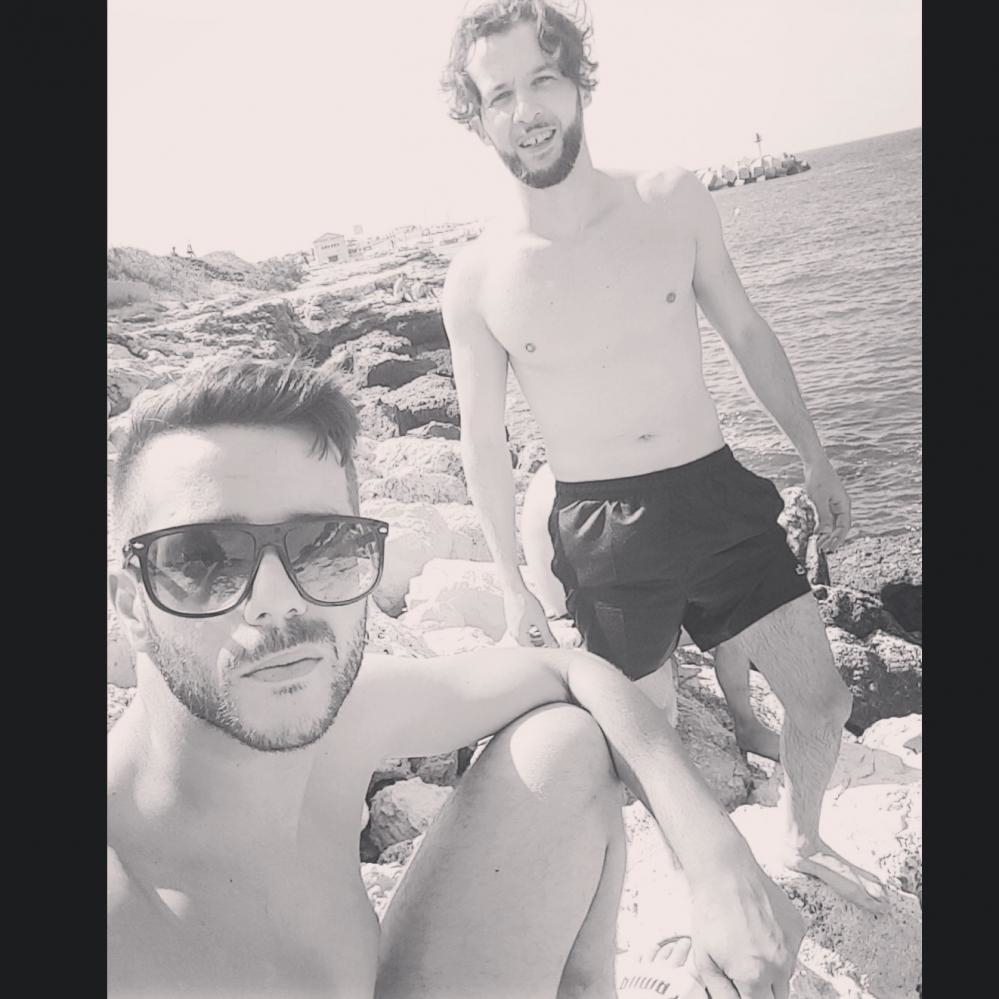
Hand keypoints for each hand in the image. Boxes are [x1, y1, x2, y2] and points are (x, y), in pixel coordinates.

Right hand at [502, 588, 557, 647]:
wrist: (514, 589)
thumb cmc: (525, 602)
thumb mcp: (541, 620)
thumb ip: (548, 636)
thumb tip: (554, 646)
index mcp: (520, 636)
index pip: (533, 650)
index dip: (544, 649)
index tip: (552, 646)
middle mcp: (513, 634)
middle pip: (528, 645)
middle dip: (540, 643)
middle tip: (550, 640)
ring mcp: (511, 628)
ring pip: (526, 638)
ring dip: (536, 637)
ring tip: (544, 631)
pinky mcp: (512, 622)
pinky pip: (522, 631)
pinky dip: (531, 631)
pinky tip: (536, 624)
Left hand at [690, 861, 803, 998]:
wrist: (726, 873)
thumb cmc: (711, 911)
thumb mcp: (704, 960)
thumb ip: (721, 992)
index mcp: (754, 976)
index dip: (747, 996)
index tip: (741, 987)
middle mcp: (779, 965)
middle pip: (778, 997)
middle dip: (761, 990)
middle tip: (743, 971)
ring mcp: (792, 946)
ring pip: (786, 975)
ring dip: (771, 970)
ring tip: (748, 945)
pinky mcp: (799, 928)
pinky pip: (792, 950)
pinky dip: (779, 948)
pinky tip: (759, 930)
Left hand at [803, 457, 850, 552]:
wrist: (815, 464)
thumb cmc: (819, 478)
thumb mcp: (820, 499)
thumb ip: (824, 516)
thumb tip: (826, 533)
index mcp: (843, 505)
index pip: (844, 526)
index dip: (838, 538)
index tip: (829, 546)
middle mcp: (840, 506)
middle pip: (839, 527)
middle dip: (832, 538)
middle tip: (822, 548)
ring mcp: (833, 505)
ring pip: (832, 523)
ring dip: (827, 534)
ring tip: (819, 543)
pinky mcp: (826, 503)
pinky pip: (826, 518)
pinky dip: (822, 526)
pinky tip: (815, 532)